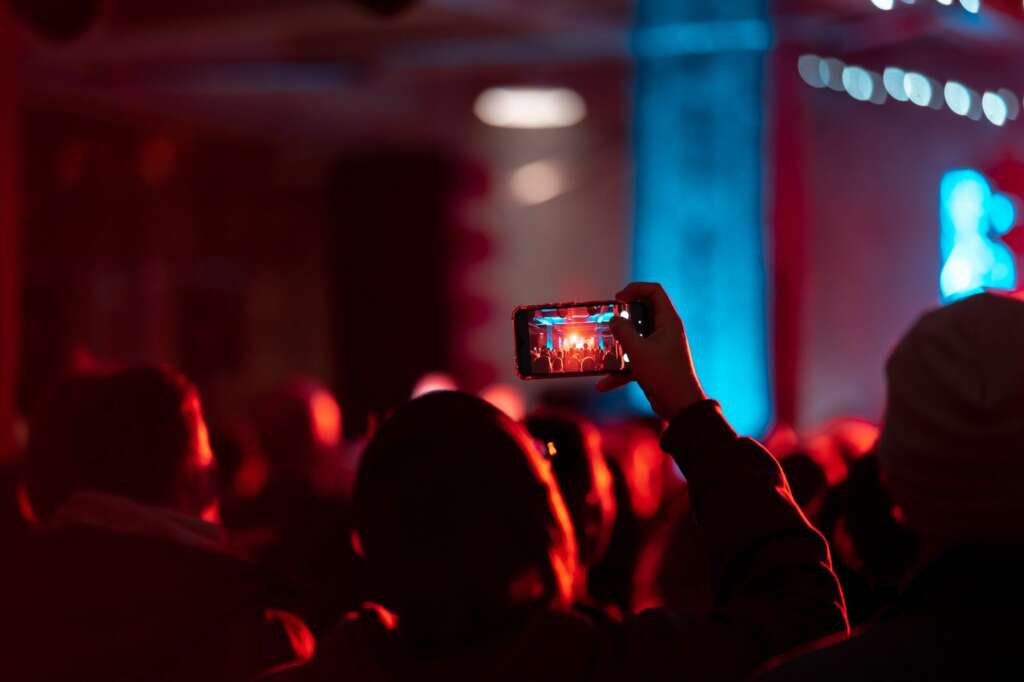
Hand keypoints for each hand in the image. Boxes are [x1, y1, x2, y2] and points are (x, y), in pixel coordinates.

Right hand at [596, 282, 705, 420]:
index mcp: (668, 321)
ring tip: (603, 348)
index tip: (617, 298)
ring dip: (619, 344)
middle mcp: (666, 331)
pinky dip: (621, 370)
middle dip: (623, 317)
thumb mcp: (638, 351)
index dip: (635, 289)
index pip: (654, 291)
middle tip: (608, 320)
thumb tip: (614, 320)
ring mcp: (661, 347)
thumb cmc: (664, 375)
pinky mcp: (655, 363)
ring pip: (637, 337)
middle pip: (643, 313)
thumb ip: (623, 332)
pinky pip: (635, 359)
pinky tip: (604, 384)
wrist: (680, 406)